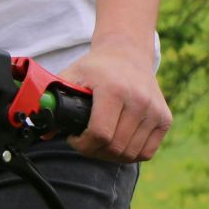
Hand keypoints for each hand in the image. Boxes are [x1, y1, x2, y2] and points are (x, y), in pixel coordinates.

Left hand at [59, 44, 170, 163]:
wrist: (127, 54)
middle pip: (115, 147)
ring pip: (131, 153)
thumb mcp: (71, 76)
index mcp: (114, 90)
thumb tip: (42, 132)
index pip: (100, 134)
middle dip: (94, 151)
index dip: (83, 144)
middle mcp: (139, 100)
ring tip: (99, 142)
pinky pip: (147, 152)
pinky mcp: (165, 119)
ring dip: (111, 155)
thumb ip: (53, 101)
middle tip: (85, 142)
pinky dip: (130, 154)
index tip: (74, 138)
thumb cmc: (96, 68)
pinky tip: (117, 142)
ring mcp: (155, 111)